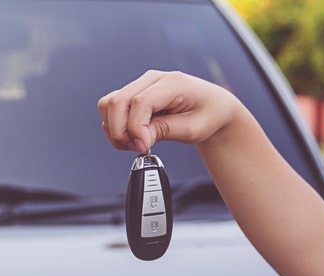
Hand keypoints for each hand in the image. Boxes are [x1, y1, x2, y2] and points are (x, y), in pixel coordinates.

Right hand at [97, 70, 241, 152]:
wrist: (214, 107)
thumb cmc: (209, 114)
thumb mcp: (194, 129)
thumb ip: (165, 130)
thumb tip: (140, 138)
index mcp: (172, 83)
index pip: (140, 102)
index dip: (136, 128)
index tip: (143, 146)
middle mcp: (152, 79)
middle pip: (117, 101)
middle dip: (120, 131)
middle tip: (137, 147)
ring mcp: (141, 85)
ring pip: (109, 104)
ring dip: (115, 129)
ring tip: (134, 143)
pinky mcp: (134, 94)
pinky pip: (112, 108)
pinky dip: (116, 126)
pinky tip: (132, 136)